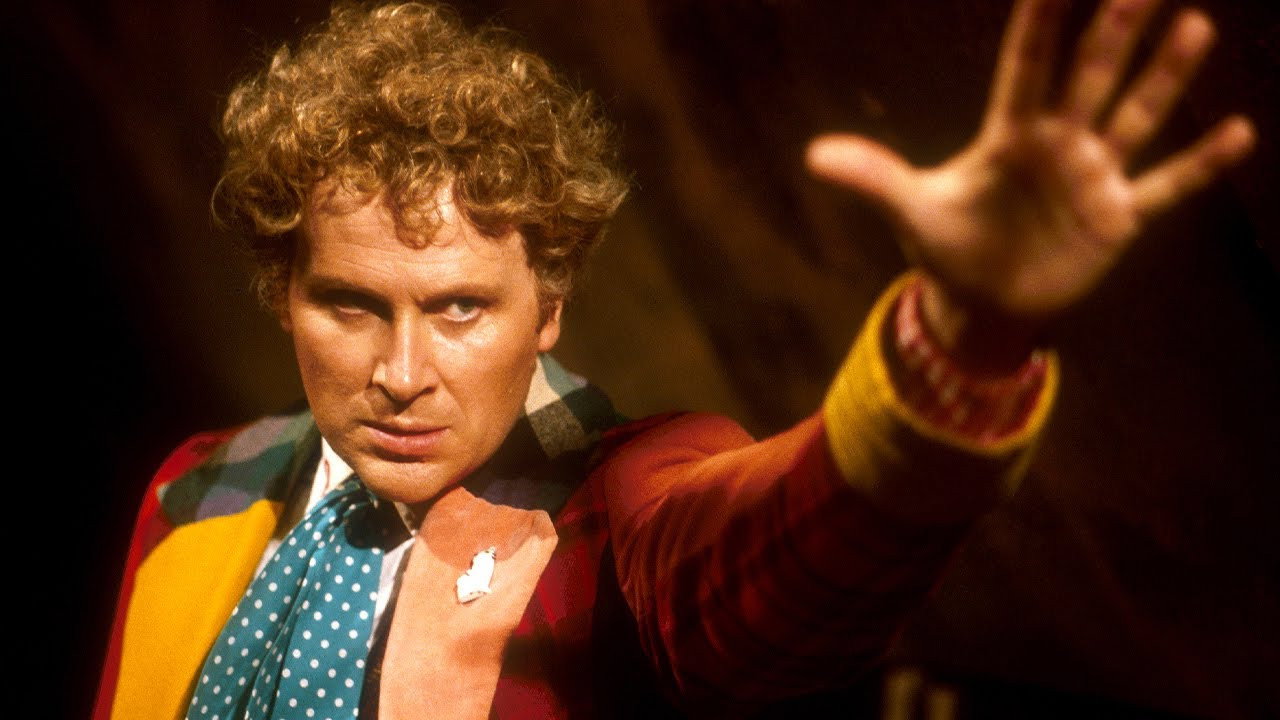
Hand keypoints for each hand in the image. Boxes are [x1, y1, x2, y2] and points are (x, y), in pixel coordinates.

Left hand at [805, 0, 1254, 369]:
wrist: (983, 303)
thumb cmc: (947, 247)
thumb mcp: (911, 210)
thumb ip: (874, 178)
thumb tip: (813, 155)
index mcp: (1008, 134)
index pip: (1027, 65)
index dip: (1040, 22)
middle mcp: (1058, 144)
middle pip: (1088, 76)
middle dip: (1112, 32)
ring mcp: (1092, 177)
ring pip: (1133, 116)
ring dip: (1162, 77)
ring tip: (1192, 23)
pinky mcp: (1116, 219)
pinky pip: (1165, 187)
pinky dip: (1198, 166)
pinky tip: (1238, 132)